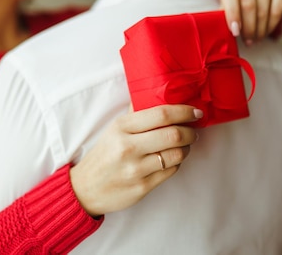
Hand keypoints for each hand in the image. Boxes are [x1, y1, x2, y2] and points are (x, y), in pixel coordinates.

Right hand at [69, 105, 200, 216]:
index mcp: (122, 127)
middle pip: (173, 134)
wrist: (86, 188)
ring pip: (176, 154)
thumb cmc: (104, 155)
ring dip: (186, 148)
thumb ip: (135, 113)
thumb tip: (158, 93)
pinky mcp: (142, 187)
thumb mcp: (114, 129)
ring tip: (183, 145)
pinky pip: (171, 171)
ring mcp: (136, 169)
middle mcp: (128, 147)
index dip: (184, 112)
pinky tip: (171, 159)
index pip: (161, 114)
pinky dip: (177, 163)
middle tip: (193, 130)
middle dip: (190, 132)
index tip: (195, 112)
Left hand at [217, 0, 281, 43]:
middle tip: (248, 41)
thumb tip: (221, 33)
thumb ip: (219, 21)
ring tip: (256, 39)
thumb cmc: (230, 15)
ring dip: (261, 28)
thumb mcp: (220, 16)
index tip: (235, 31)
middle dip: (249, 27)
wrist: (246, 11)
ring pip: (263, 7)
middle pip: (248, 3)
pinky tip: (269, 31)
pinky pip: (279, 7)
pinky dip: (274, 22)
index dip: (233, 13)